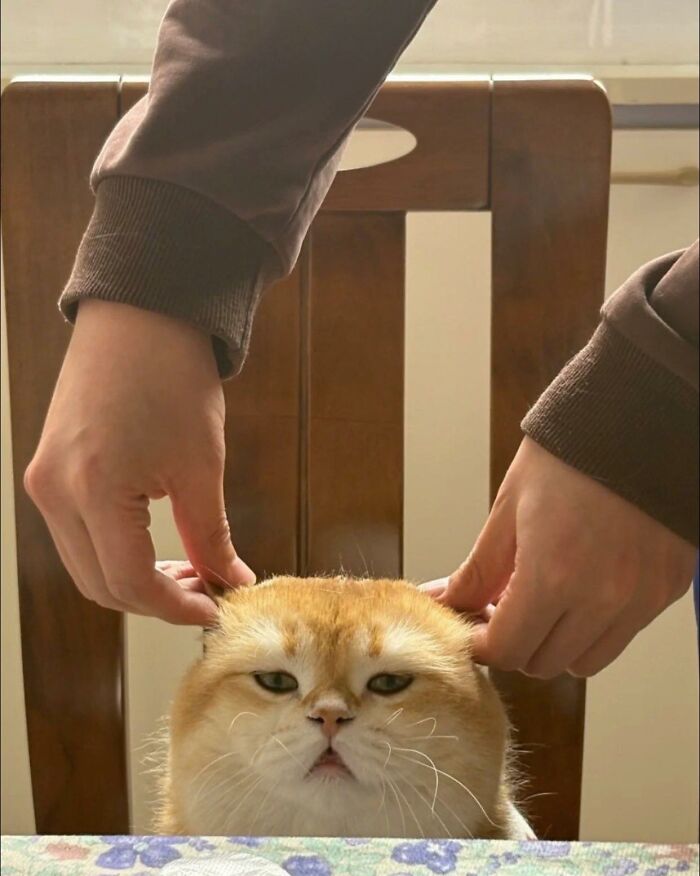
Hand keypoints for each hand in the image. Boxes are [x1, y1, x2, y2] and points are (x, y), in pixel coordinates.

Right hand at [24, 300, 253, 624]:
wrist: (140, 316)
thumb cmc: (173, 377)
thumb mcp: (200, 463)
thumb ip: (211, 533)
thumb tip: (230, 578)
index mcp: (91, 491)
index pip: (129, 583)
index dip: (176, 608)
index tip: (215, 609)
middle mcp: (54, 493)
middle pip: (99, 583)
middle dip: (155, 600)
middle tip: (206, 592)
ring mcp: (44, 480)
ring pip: (85, 564)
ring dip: (133, 579)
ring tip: (187, 570)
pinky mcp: (48, 469)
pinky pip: (76, 534)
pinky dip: (114, 551)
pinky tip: (155, 546)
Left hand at [423, 437, 695, 676]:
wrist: (636, 422)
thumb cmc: (567, 457)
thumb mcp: (509, 509)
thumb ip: (477, 570)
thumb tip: (444, 601)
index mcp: (553, 574)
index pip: (507, 650)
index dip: (481, 644)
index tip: (473, 628)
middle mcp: (601, 597)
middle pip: (544, 663)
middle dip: (515, 643)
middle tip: (503, 610)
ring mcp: (640, 598)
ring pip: (586, 660)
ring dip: (556, 643)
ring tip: (545, 601)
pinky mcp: (665, 590)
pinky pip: (622, 634)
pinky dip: (595, 627)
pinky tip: (581, 588)